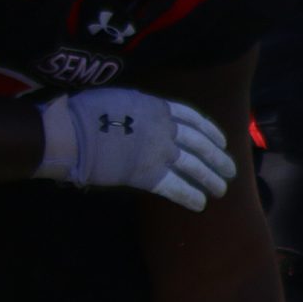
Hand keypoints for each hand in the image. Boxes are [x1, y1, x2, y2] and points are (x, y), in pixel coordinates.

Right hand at [33, 88, 235, 210]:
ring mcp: (159, 152)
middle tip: (230, 170)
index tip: (221, 141)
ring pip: (195, 167)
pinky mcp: (148, 175)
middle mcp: (165, 129)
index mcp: (158, 107)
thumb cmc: (86, 112)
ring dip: (211, 179)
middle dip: (218, 159)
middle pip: (201, 144)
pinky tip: (200, 204)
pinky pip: (177, 188)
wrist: (72, 132)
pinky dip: (191, 196)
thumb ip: (139, 108)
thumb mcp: (120, 97)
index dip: (211, 131)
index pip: (194, 119)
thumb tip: (140, 116)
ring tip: (221, 190)